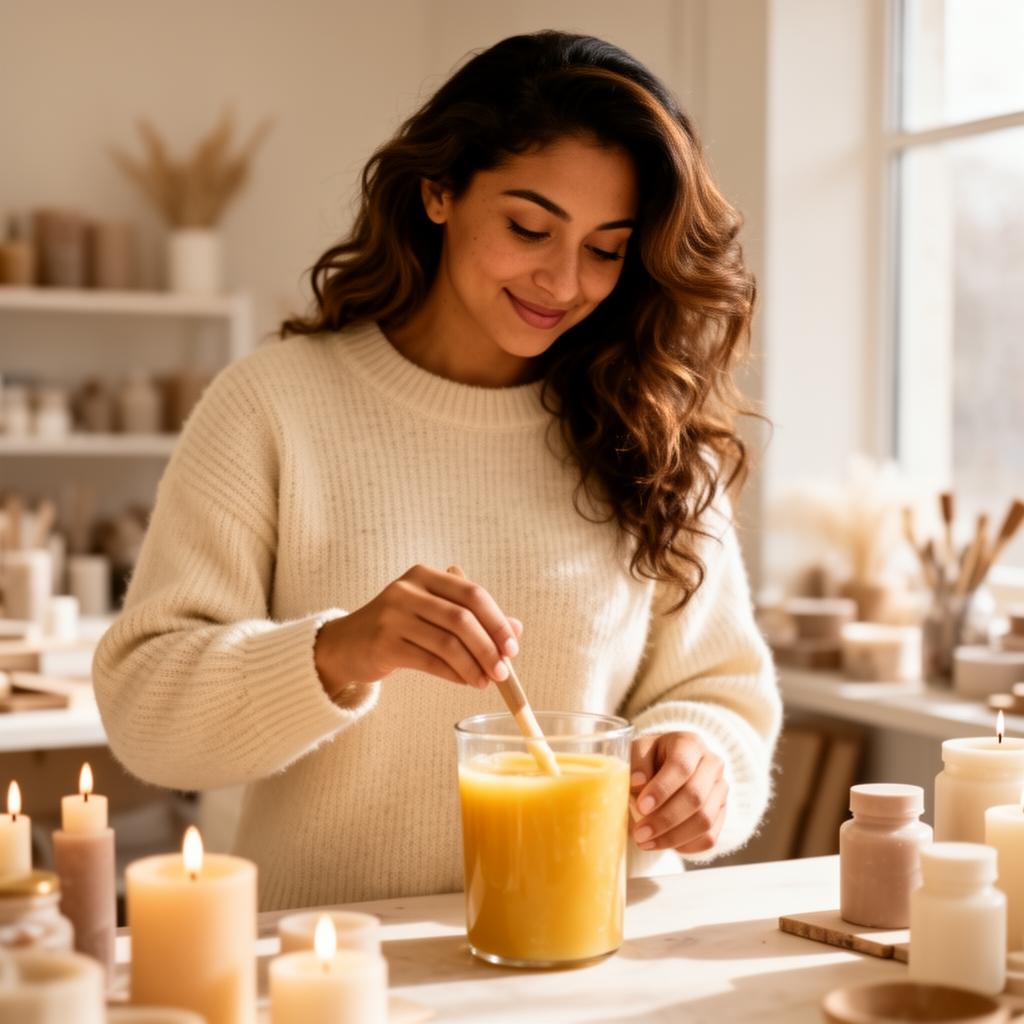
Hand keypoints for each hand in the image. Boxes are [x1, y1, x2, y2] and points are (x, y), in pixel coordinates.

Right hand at [314, 564, 521, 698]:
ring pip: (447, 643)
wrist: (347, 644)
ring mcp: (392, 616)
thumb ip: (473, 617)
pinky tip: (466, 682)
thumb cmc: (400, 626)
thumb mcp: (434, 612)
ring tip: (487, 681)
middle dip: (488, 647)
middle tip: (503, 671)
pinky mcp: (383, 644)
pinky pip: (429, 662)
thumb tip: (517, 629)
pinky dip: (454, 674)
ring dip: (473, 666)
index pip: (472, 593)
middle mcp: (407, 590)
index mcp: (425, 575)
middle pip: (462, 619)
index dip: (497, 621)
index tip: (513, 647)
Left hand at [629, 732, 727, 853]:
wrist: (672, 765)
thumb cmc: (652, 757)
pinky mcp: (723, 812)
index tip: (641, 806)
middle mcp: (712, 763)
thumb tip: (638, 783)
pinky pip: (710, 837)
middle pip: (695, 797)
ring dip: (673, 837)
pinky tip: (663, 844)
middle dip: (665, 819)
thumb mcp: (639, 751)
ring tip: (646, 842)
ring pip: (704, 821)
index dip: (662, 789)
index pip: (681, 766)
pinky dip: (686, 845)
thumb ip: (636, 763)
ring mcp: (721, 789)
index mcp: (689, 743)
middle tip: (640, 833)